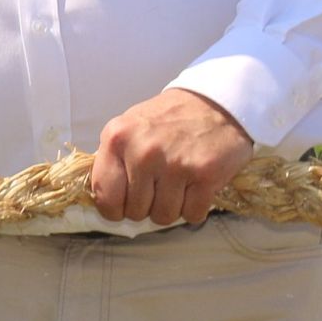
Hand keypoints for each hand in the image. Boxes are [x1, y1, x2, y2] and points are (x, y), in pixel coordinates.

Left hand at [91, 88, 254, 225]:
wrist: (216, 104)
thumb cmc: (169, 119)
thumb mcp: (129, 128)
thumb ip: (115, 158)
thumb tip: (104, 198)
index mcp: (117, 138)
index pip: (105, 195)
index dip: (113, 209)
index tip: (122, 207)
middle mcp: (143, 152)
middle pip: (135, 211)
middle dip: (145, 207)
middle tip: (157, 188)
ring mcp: (175, 165)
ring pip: (163, 216)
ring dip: (171, 208)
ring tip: (177, 186)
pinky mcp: (205, 176)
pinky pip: (192, 215)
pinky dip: (194, 209)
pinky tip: (195, 189)